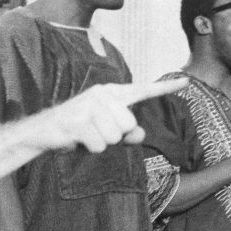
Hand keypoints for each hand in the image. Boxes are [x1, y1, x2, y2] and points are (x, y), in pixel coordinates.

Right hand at [33, 77, 188, 154]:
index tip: (187, 81)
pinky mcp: (77, 120)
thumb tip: (141, 134)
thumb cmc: (78, 132)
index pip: (142, 91)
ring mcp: (89, 105)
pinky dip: (90, 148)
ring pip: (115, 136)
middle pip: (129, 125)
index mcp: (111, 93)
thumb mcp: (105, 133)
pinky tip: (77, 140)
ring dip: (100, 143)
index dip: (164, 89)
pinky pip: (99, 145)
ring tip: (85, 136)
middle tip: (94, 133)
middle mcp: (102, 94)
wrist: (43, 132)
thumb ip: (126, 135)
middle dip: (115, 137)